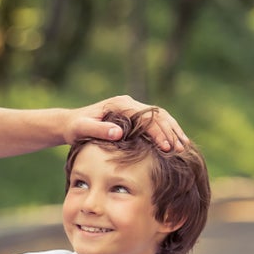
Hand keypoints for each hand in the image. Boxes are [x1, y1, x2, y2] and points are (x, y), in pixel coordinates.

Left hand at [66, 95, 186, 151]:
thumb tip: (119, 133)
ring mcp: (133, 108)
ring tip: (183, 147)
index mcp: (120, 105)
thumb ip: (99, 130)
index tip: (165, 148)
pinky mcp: (134, 116)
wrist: (70, 123)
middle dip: (170, 132)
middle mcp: (129, 103)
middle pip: (158, 115)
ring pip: (160, 117)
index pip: (146, 117)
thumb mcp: (82, 129)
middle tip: (180, 149)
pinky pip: (155, 122)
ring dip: (173, 131)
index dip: (157, 133)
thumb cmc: (75, 128)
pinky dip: (167, 131)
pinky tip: (174, 143)